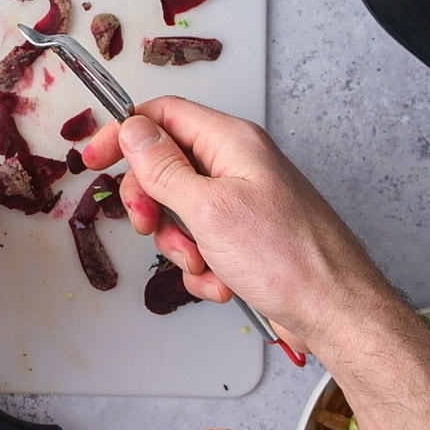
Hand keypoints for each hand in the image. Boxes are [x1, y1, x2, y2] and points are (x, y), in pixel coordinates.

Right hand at [82, 96, 393, 354]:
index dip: (123, 133)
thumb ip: (162, 167)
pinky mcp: (244, 236)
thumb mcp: (207, 209)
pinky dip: (201, 266)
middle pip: (164, 165)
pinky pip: (199, 242)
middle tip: (148, 225)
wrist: (337, 312)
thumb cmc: (289, 259)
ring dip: (178, 243)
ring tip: (201, 263)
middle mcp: (236, 165)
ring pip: (178, 209)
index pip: (162, 116)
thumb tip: (132, 129)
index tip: (93, 159)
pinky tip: (221, 282)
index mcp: (231, 142)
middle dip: (151, 202)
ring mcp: (241, 201)